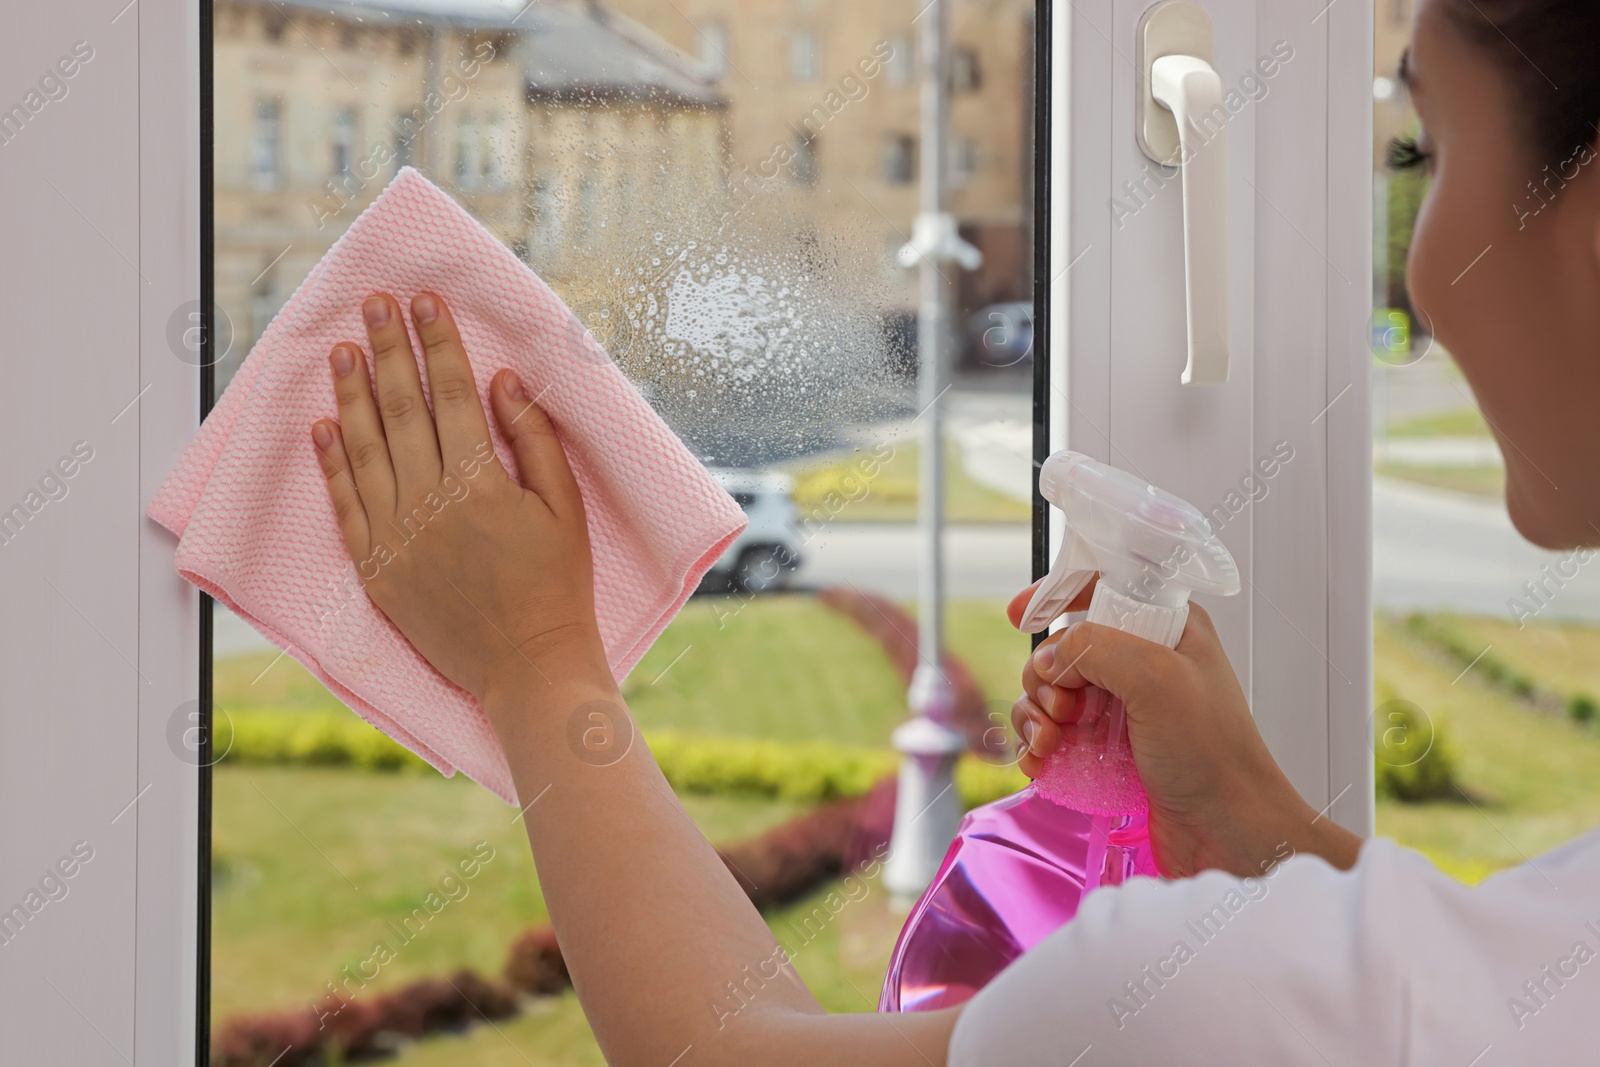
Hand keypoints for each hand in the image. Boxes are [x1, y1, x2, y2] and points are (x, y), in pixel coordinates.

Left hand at [311, 291, 608, 704]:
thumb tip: (502, 381)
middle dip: (388, 348)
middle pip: (400, 408)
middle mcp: (428, 503)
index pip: (451, 393)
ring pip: (364, 448)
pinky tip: (323, 424)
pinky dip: (331, 461)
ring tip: (342, 348)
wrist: (528, 667)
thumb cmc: (558, 587)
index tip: (425, 299)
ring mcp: (394, 536)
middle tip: (374, 302)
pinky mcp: (375, 567)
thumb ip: (533, 441)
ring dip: (351, 392)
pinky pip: (344, 503)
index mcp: (479, 483)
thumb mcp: (566, 508)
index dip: (437, 341)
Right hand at [1006, 580, 1360, 877]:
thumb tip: (1047, 660)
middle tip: (1062, 709)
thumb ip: (1093, 649)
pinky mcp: (1108, 750)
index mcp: (1166, 628)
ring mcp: (1123, 708)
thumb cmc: (1212, 753)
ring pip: (1052, 693)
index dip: (1055, 594)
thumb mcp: (1156, 678)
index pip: (1100, 588)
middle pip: (1063, 648)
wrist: (1228, 832)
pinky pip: (1054, 735)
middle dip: (1045, 677)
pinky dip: (1038, 746)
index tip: (1018, 614)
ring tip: (1049, 745)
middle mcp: (1143, 663)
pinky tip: (1040, 763)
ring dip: (1036, 716)